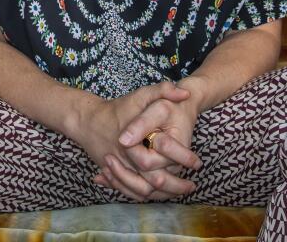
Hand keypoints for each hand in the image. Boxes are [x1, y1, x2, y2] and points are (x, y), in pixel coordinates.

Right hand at [71, 81, 198, 201]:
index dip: (180, 161)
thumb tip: (185, 94)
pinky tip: (161, 194)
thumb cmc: (118, 108)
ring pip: (142, 192)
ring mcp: (118, 171)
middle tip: (192, 186)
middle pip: (152, 183)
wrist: (88, 121)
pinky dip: (147, 196)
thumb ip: (162, 90)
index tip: (197, 163)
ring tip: (181, 192)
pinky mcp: (114, 177)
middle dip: (175, 187)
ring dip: (163, 195)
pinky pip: (132, 192)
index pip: (157, 160)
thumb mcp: (140, 95)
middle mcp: (124, 162)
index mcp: (132, 144)